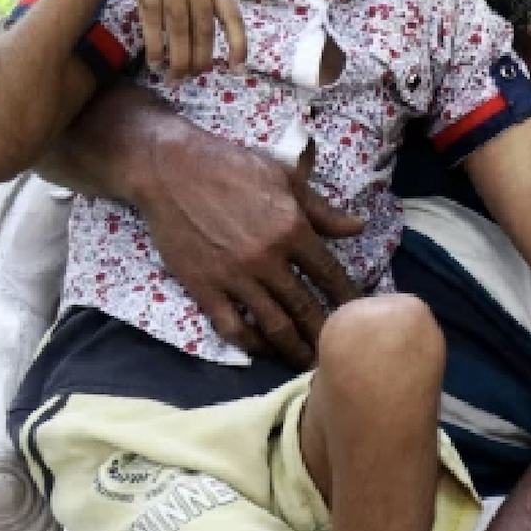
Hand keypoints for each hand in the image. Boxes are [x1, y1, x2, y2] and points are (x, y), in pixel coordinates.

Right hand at [106, 0, 246, 80]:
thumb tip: (203, 33)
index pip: (231, 14)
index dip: (237, 42)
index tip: (238, 67)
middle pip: (202, 27)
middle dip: (200, 57)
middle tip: (194, 77)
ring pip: (177, 27)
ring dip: (177, 56)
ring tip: (176, 77)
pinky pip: (152, 18)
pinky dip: (155, 42)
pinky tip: (155, 60)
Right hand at [134, 121, 364, 366]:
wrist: (169, 169)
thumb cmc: (232, 166)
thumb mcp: (285, 178)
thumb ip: (322, 210)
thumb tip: (358, 227)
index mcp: (292, 230)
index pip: (330, 275)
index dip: (348, 299)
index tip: (361, 316)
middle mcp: (267, 260)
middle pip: (306, 308)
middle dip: (325, 333)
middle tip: (339, 352)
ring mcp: (234, 277)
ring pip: (273, 325)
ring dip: (293, 348)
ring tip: (307, 363)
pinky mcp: (203, 287)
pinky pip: (232, 327)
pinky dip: (251, 344)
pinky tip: (263, 351)